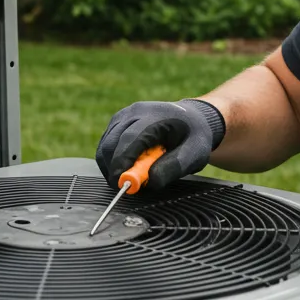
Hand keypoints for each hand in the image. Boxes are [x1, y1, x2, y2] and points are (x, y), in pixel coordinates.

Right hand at [95, 99, 225, 190]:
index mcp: (155, 116)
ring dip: (112, 166)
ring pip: (105, 145)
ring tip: (134, 176)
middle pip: (111, 142)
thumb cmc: (194, 137)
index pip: (130, 138)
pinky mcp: (118, 122)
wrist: (193, 119)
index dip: (122, 162)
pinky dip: (112, 160)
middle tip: (127, 187)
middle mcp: (134, 112)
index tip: (121, 183)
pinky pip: (106, 144)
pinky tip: (130, 166)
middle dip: (114, 168)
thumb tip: (149, 182)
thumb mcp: (194, 155)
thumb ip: (173, 168)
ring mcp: (123, 116)